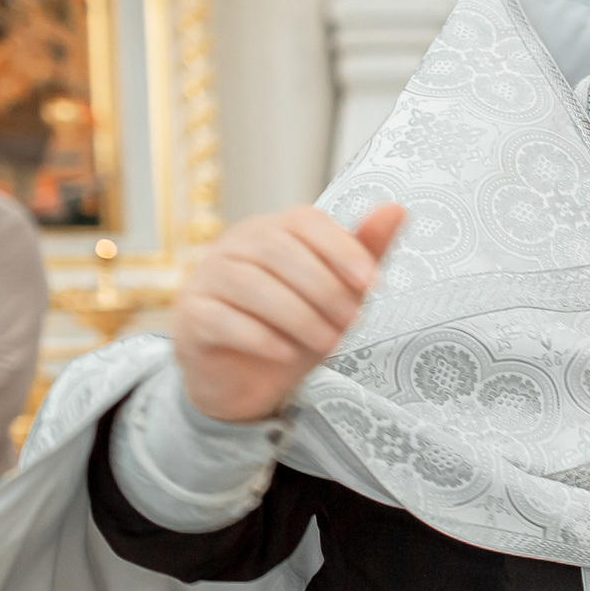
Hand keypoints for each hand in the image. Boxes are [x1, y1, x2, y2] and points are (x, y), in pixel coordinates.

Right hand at [174, 204, 405, 422]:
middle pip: (276, 248)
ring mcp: (207, 280)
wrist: (245, 381)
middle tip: (351, 321)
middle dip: (322, 286)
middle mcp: (234, 247)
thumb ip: (364, 253)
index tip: (371, 283)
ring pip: (248, 282)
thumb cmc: (293, 329)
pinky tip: (286, 352)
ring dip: (297, 313)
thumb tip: (398, 209)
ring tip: (328, 343)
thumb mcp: (338, 294)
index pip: (304, 221)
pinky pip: (220, 318)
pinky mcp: (191, 318)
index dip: (341, 248)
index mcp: (272, 232)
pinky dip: (258, 335)